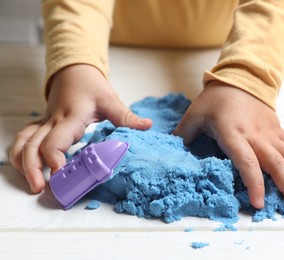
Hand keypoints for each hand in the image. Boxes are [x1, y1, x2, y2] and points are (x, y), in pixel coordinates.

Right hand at [10, 64, 151, 192]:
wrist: (74, 71)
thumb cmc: (91, 86)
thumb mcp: (110, 99)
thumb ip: (126, 116)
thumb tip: (147, 126)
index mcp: (71, 117)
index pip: (56, 139)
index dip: (54, 157)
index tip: (59, 173)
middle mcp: (54, 121)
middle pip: (33, 145)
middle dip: (33, 168)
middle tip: (41, 188)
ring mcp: (45, 123)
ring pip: (24, 142)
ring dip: (22, 163)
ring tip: (30, 183)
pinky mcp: (42, 125)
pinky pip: (25, 138)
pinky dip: (20, 153)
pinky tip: (23, 168)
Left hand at [173, 82, 283, 210]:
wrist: (239, 78)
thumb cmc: (213, 100)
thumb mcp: (194, 115)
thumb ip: (183, 136)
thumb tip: (168, 156)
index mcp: (233, 132)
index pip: (246, 160)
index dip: (253, 182)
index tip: (259, 203)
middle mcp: (255, 134)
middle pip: (275, 161)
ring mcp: (270, 132)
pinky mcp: (278, 129)